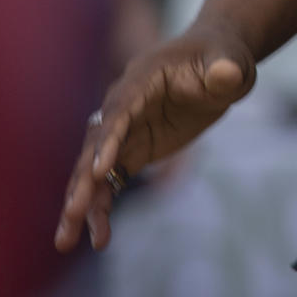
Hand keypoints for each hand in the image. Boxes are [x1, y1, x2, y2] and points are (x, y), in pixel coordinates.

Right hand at [53, 19, 255, 252]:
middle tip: (72, 213)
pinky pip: (109, 182)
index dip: (109, 139)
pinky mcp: (131, 150)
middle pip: (96, 144)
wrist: (216, 62)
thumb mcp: (230, 61)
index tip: (98, 170)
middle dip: (83, 180)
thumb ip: (226, 70)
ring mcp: (124, 130)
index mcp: (142, 78)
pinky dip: (101, 207)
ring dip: (81, 203)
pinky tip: (99, 239)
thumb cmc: (222, 56)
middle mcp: (123, 105)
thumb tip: (226, 75)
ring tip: (66, 241)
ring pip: (93, 169)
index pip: (120, 110)